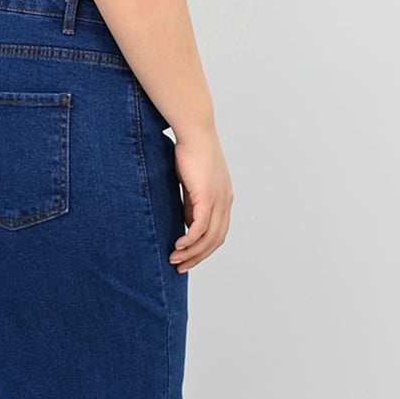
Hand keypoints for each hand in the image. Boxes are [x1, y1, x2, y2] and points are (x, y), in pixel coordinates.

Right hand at [169, 128, 233, 271]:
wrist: (195, 131)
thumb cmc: (191, 151)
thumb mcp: (192, 183)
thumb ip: (192, 203)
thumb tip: (187, 222)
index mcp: (224, 198)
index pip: (218, 232)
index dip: (204, 248)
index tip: (188, 257)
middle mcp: (225, 201)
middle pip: (216, 240)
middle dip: (198, 257)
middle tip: (180, 267)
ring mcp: (218, 199)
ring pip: (208, 237)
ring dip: (191, 252)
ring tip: (174, 259)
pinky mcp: (206, 196)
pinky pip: (199, 226)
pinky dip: (189, 240)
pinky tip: (177, 245)